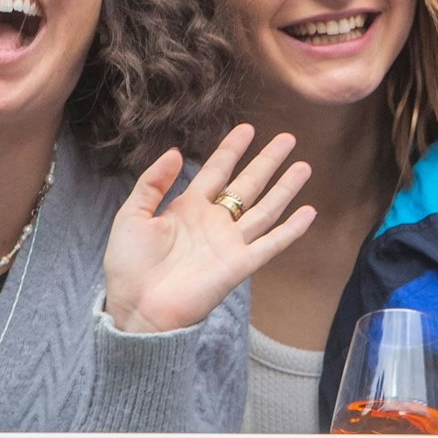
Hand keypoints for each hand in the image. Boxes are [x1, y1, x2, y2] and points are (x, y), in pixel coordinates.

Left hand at [102, 125, 316, 333]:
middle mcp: (214, 223)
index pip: (216, 171)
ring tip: (303, 166)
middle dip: (267, 161)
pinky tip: (308, 212)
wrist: (137, 308)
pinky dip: (291, 230)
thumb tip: (175, 152)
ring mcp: (229, 243)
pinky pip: (271, 244)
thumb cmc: (129, 266)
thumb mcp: (132, 215)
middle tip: (287, 138)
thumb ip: (152, 183)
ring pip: (265, 209)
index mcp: (188, 208)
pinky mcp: (239, 265)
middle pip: (248, 185)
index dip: (232, 150)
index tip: (247, 129)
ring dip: (285, 188)